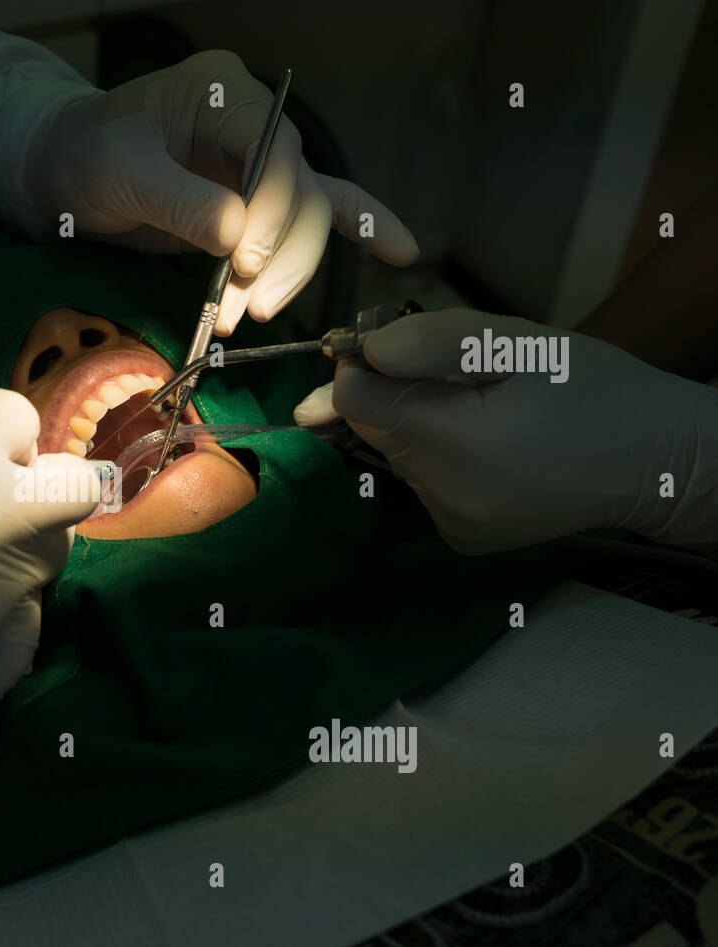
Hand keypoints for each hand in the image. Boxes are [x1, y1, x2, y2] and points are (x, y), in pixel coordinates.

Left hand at [13, 51, 418, 332]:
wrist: (65, 173)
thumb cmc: (86, 157)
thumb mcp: (120, 172)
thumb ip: (178, 200)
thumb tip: (236, 235)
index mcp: (223, 94)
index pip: (274, 147)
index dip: (272, 209)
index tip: (245, 263)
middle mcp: (254, 124)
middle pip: (301, 190)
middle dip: (280, 256)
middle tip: (245, 308)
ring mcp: (262, 166)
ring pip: (308, 218)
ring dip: (289, 273)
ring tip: (246, 316)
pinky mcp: (261, 206)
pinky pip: (321, 212)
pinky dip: (360, 229)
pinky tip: (403, 252)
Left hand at [293, 308, 717, 553]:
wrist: (655, 461)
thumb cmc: (592, 388)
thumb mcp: (518, 343)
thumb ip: (431, 343)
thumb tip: (361, 353)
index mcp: (456, 446)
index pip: (354, 402)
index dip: (366, 365)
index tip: (403, 346)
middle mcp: (443, 498)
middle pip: (372, 431)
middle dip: (397, 395)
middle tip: (461, 377)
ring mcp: (451, 526)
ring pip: (395, 457)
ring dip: (419, 427)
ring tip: (486, 414)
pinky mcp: (462, 539)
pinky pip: (422, 485)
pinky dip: (439, 459)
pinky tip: (488, 448)